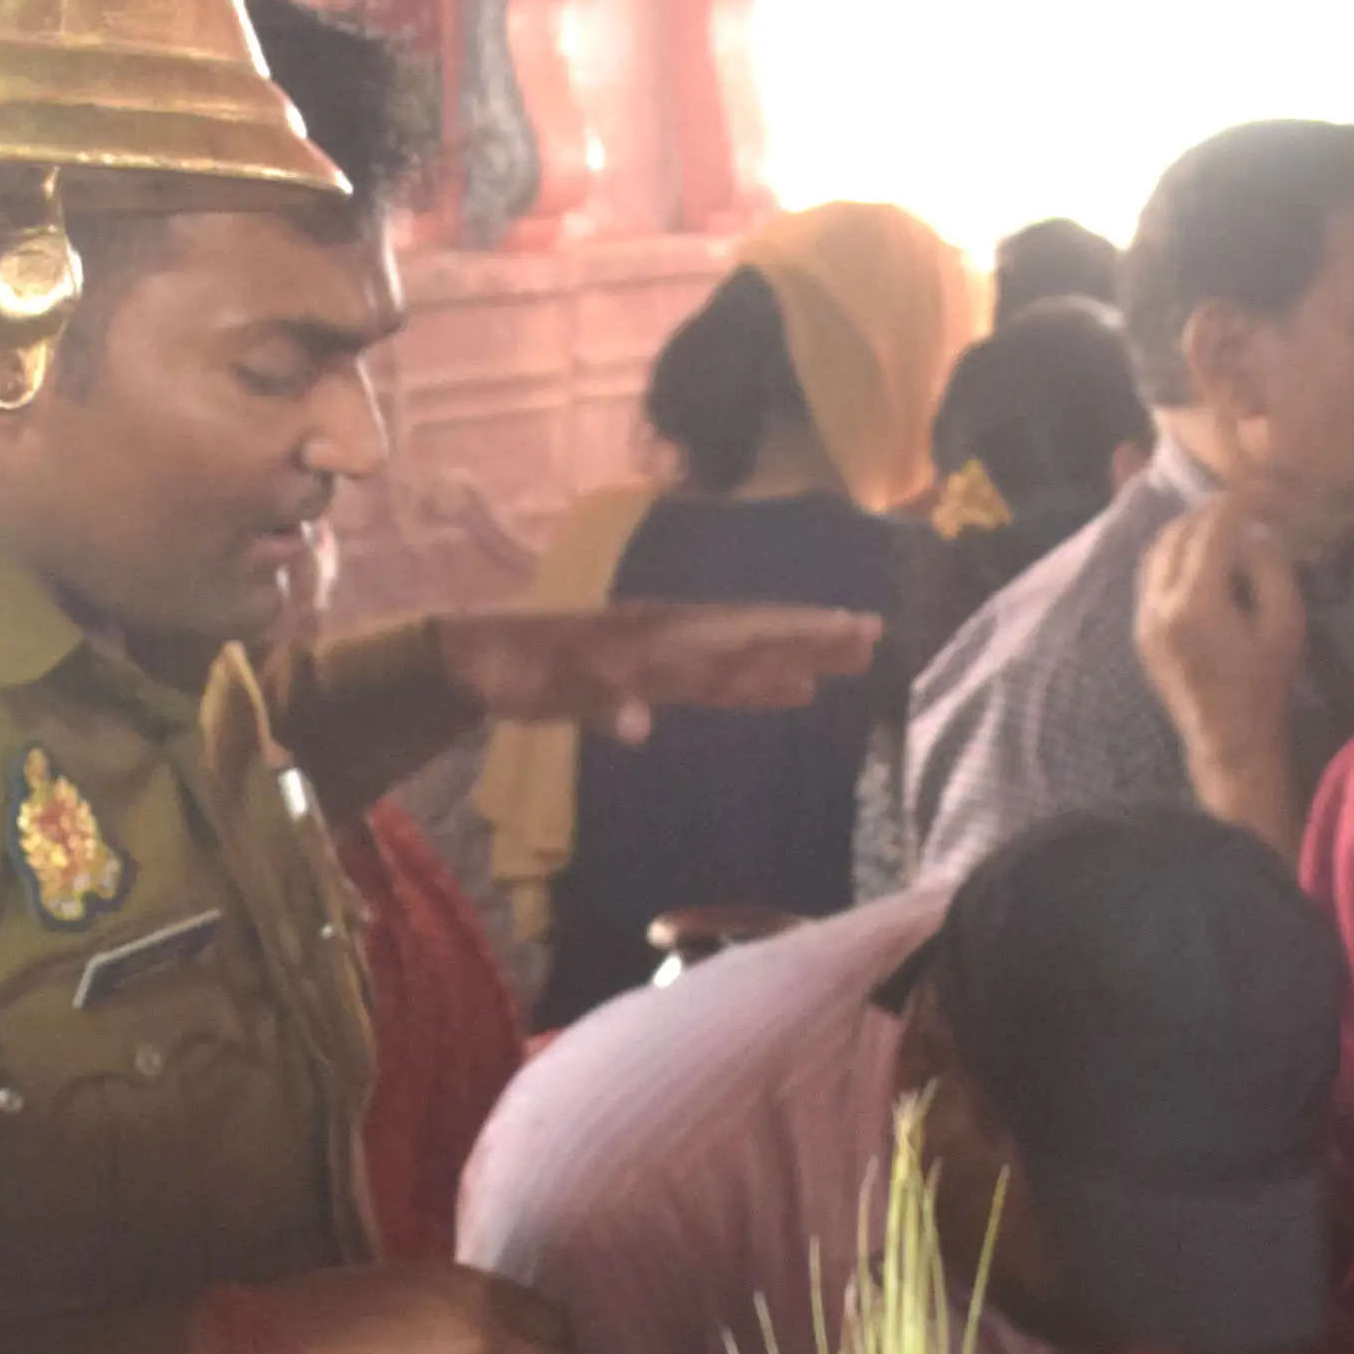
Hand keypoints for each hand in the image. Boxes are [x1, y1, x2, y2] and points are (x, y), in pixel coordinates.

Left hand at [438, 599, 885, 736]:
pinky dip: (760, 687)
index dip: (793, 635)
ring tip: (854, 656)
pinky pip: (722, 681)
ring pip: (747, 656)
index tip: (846, 628)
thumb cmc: (514, 670)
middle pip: (757, 637)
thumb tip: (638, 726)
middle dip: (815, 637)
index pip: (738, 634)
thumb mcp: (548, 690)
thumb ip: (598, 703)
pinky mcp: (656, 676)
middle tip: (876, 634)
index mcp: (656, 638)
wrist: (477, 656)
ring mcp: (667, 656)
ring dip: (799, 658)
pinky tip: (792, 693)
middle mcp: (673, 639)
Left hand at [1129, 499, 1309, 839]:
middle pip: (1177, 533)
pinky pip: (1148, 575)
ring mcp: (1144, 620)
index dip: (1235, 504)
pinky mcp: (1141, 632)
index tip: (1257, 492)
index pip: (1210, 531)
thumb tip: (1251, 532)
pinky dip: (1169, 553)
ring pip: (1155, 550)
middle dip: (1209, 512)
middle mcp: (1160, 606)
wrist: (1228, 739)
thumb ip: (1270, 568)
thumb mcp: (1285, 623)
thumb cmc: (1265, 684)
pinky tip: (1193, 554)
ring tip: (1217, 525)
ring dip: (1185, 529)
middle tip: (1239, 505)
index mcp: (1196, 604)